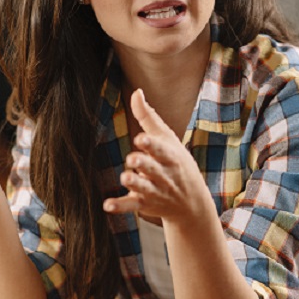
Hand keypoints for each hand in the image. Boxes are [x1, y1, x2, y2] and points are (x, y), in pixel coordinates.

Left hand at [103, 89, 210, 222]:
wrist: (191, 203)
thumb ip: (149, 117)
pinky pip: (132, 205)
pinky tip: (107, 205)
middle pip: (152, 168)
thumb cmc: (176, 163)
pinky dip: (120, 206)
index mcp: (170, 156)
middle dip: (143, 164)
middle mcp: (163, 174)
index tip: (141, 139)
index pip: (161, 150)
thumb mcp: (167, 139)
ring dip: (134, 183)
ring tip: (125, 177)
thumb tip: (136, 91)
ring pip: (143, 187)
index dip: (152, 144)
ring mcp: (155, 190)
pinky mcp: (144, 204)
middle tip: (133, 159)